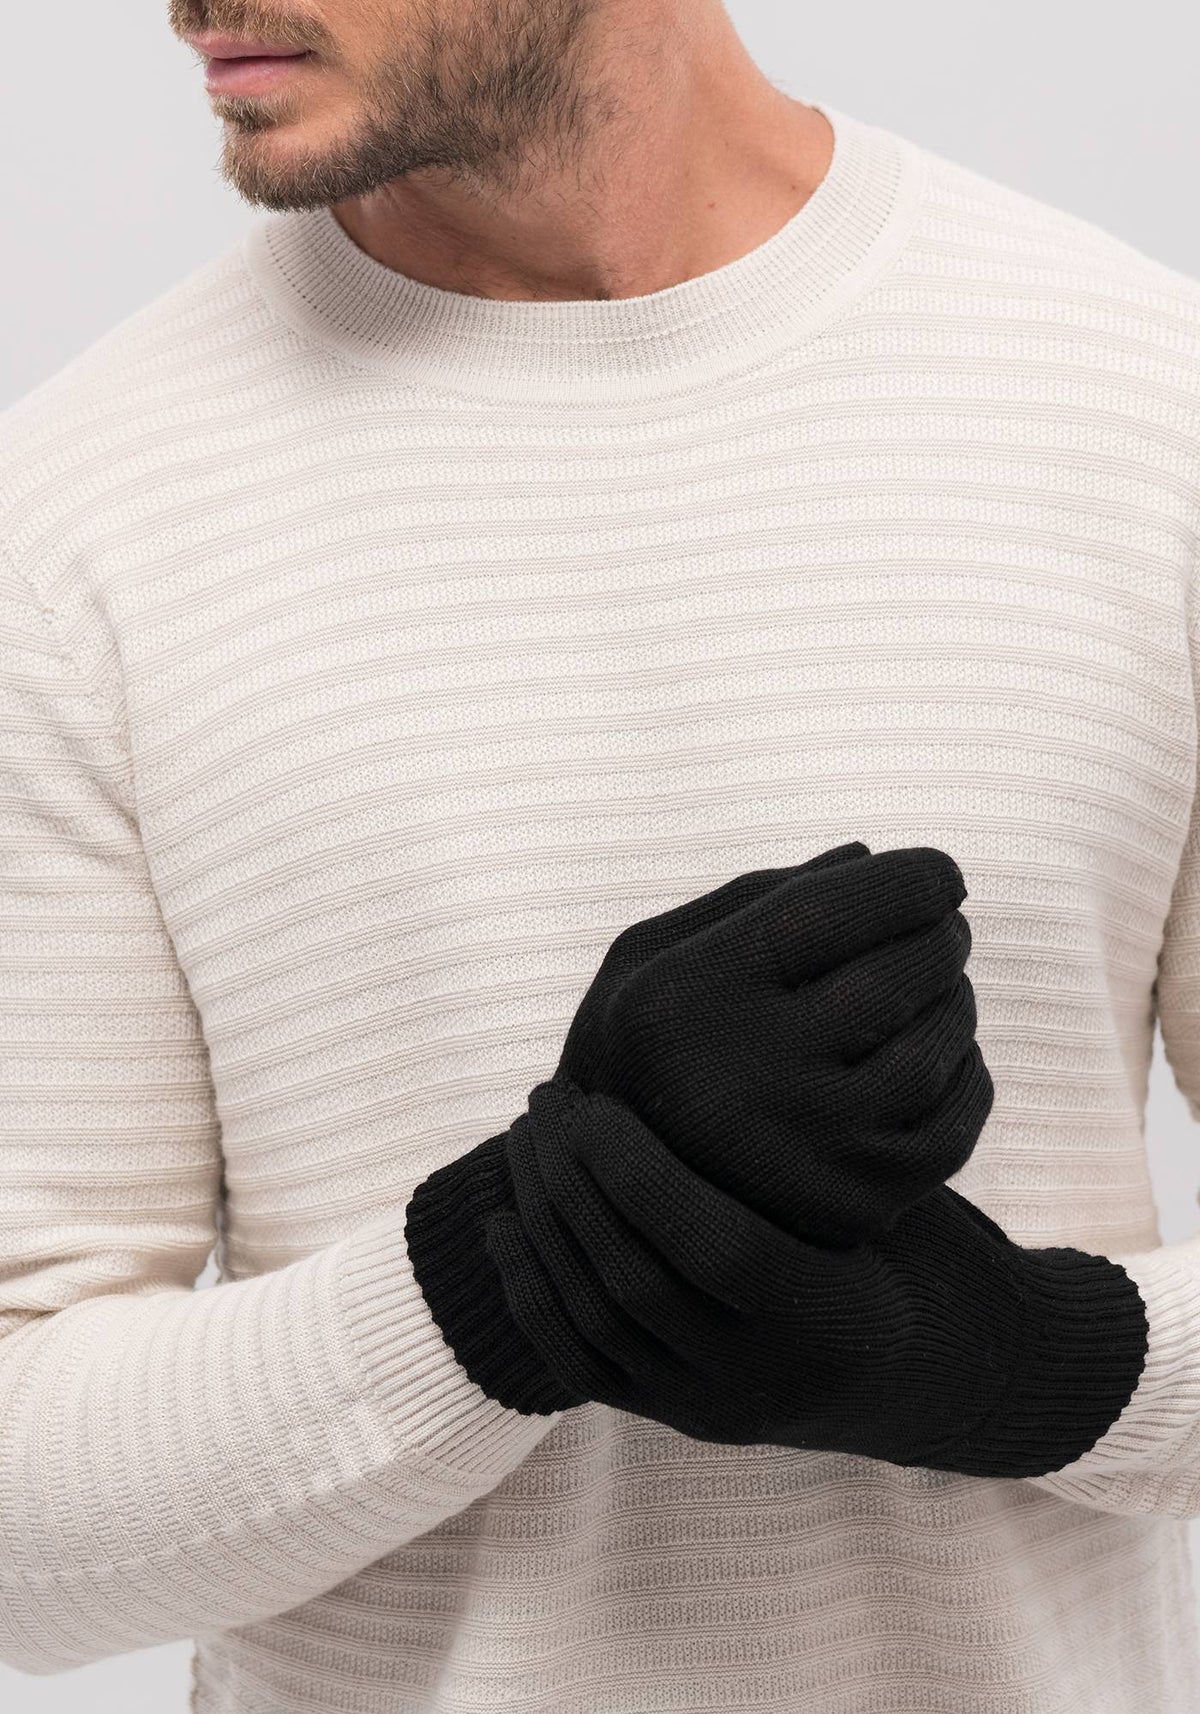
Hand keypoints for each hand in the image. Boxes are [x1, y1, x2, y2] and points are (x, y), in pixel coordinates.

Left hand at [486, 1083, 1148, 1476]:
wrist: (938, 1369)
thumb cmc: (914, 1241)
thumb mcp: (883, 1186)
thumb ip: (801, 1147)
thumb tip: (692, 1051)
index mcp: (838, 1319)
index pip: (714, 1249)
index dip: (639, 1172)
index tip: (594, 1100)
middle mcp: (770, 1384)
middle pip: (638, 1283)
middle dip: (573, 1182)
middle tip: (546, 1097)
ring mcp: (717, 1411)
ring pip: (598, 1322)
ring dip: (544, 1220)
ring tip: (526, 1137)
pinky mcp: (678, 1421)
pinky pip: (580, 1367)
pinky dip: (530, 1291)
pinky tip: (504, 1224)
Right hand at [556, 842, 991, 1243]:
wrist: (620, 1203)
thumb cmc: (645, 1048)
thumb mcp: (653, 956)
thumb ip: (752, 898)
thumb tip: (869, 856)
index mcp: (686, 1002)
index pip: (824, 913)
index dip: (904, 883)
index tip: (941, 873)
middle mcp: (743, 1082)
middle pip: (893, 979)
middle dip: (939, 936)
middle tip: (945, 927)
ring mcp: (802, 1156)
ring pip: (934, 1051)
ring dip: (954, 1001)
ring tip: (936, 984)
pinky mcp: (850, 1210)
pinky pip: (953, 1127)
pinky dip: (964, 1074)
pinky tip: (938, 1052)